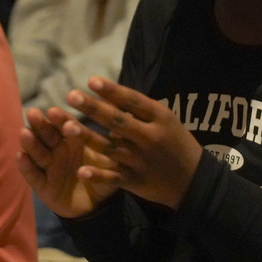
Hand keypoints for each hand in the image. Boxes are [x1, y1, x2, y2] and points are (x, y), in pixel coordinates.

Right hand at [19, 107, 117, 217]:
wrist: (100, 205)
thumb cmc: (105, 174)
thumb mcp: (111, 157)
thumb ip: (115, 140)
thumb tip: (131, 115)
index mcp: (73, 140)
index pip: (65, 125)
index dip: (60, 119)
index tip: (54, 111)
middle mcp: (58, 149)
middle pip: (46, 134)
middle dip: (40, 124)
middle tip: (33, 113)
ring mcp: (48, 166)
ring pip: (37, 152)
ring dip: (30, 142)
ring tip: (24, 133)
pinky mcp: (42, 185)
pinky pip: (32, 175)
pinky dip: (26, 166)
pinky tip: (20, 156)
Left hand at [65, 77, 204, 208]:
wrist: (196, 181)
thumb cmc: (177, 144)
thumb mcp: (167, 122)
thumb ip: (141, 111)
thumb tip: (110, 94)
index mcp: (160, 118)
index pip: (134, 101)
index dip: (112, 91)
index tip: (91, 80)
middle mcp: (150, 138)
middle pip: (118, 121)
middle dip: (93, 108)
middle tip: (71, 96)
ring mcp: (142, 160)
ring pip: (110, 147)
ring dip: (87, 136)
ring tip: (66, 126)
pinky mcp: (135, 181)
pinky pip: (113, 177)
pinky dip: (98, 175)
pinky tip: (81, 170)